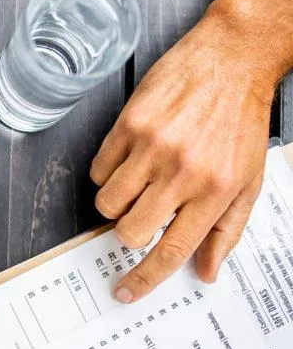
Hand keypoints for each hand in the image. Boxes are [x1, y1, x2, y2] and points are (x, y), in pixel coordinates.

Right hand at [91, 0, 292, 303]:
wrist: (234, 58)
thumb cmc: (241, 117)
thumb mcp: (249, 179)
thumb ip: (226, 231)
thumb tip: (206, 271)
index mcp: (216, 192)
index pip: (173, 250)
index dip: (145, 278)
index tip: (126, 290)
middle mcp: (183, 172)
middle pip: (131, 230)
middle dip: (130, 229)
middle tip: (142, 211)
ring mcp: (153, 147)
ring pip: (108, 202)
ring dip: (116, 201)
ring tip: (137, 180)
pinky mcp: (129, 125)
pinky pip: (99, 168)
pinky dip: (108, 170)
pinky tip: (131, 155)